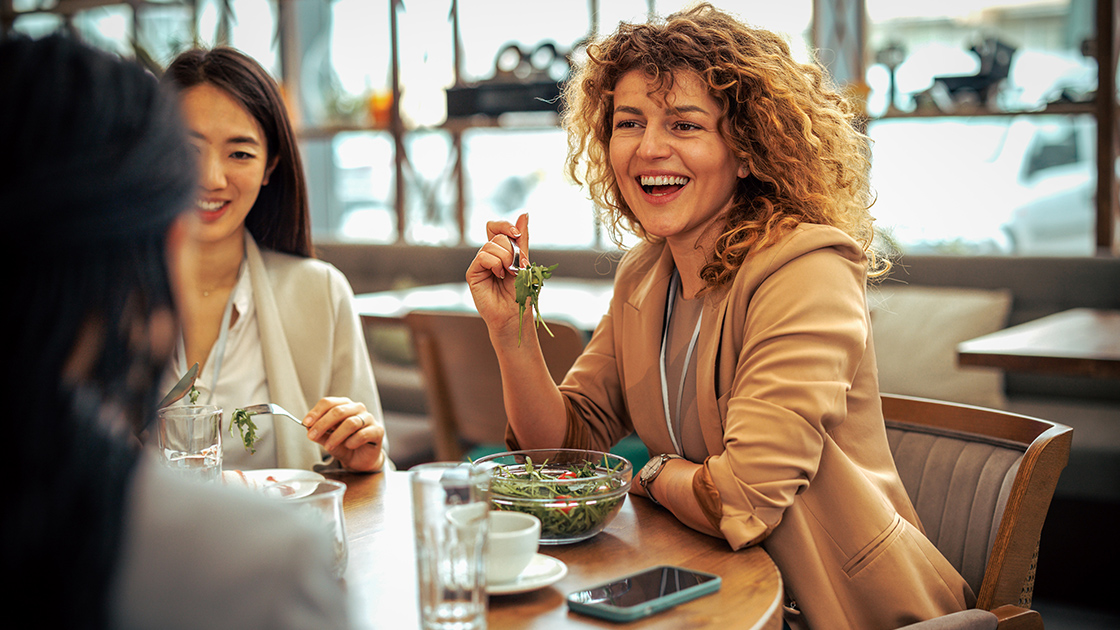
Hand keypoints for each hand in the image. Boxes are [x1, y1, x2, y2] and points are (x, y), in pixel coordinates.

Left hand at [303, 396, 385, 471]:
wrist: (361, 460)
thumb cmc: (345, 445)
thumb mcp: (328, 440)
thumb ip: (319, 434)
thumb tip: (307, 427)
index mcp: (344, 406)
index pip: (328, 402)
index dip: (316, 412)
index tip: (306, 423)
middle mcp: (357, 409)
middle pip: (338, 411)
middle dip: (322, 424)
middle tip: (312, 436)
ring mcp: (369, 419)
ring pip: (350, 423)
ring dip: (336, 436)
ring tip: (328, 447)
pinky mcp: (377, 431)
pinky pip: (363, 434)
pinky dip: (352, 441)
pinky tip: (348, 446)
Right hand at [466, 212, 529, 340]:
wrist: (515, 314)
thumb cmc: (521, 292)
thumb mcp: (524, 262)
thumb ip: (522, 240)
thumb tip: (524, 214)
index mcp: (501, 252)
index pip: (496, 228)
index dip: (505, 226)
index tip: (517, 234)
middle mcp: (488, 256)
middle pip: (497, 236)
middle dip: (511, 249)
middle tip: (516, 267)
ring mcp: (480, 264)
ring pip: (490, 245)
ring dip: (505, 259)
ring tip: (507, 274)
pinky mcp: (472, 273)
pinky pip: (483, 256)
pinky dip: (495, 264)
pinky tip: (499, 275)